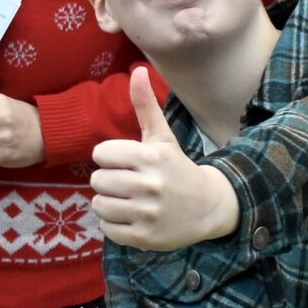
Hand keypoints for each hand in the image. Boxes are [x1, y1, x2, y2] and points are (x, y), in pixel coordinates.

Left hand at [89, 70, 238, 251]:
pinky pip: (107, 229)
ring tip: (128, 200)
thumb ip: (145, 105)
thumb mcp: (162, 138)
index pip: (101, 153)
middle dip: (109, 181)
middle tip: (127, 183)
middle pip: (97, 180)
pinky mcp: (144, 237)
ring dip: (109, 203)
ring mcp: (146, 213)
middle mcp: (148, 185)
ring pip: (99, 205)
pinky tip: (132, 217)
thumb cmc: (177, 168)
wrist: (209, 207)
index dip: (110, 157)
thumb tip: (137, 69)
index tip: (126, 162)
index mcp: (150, 157)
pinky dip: (114, 225)